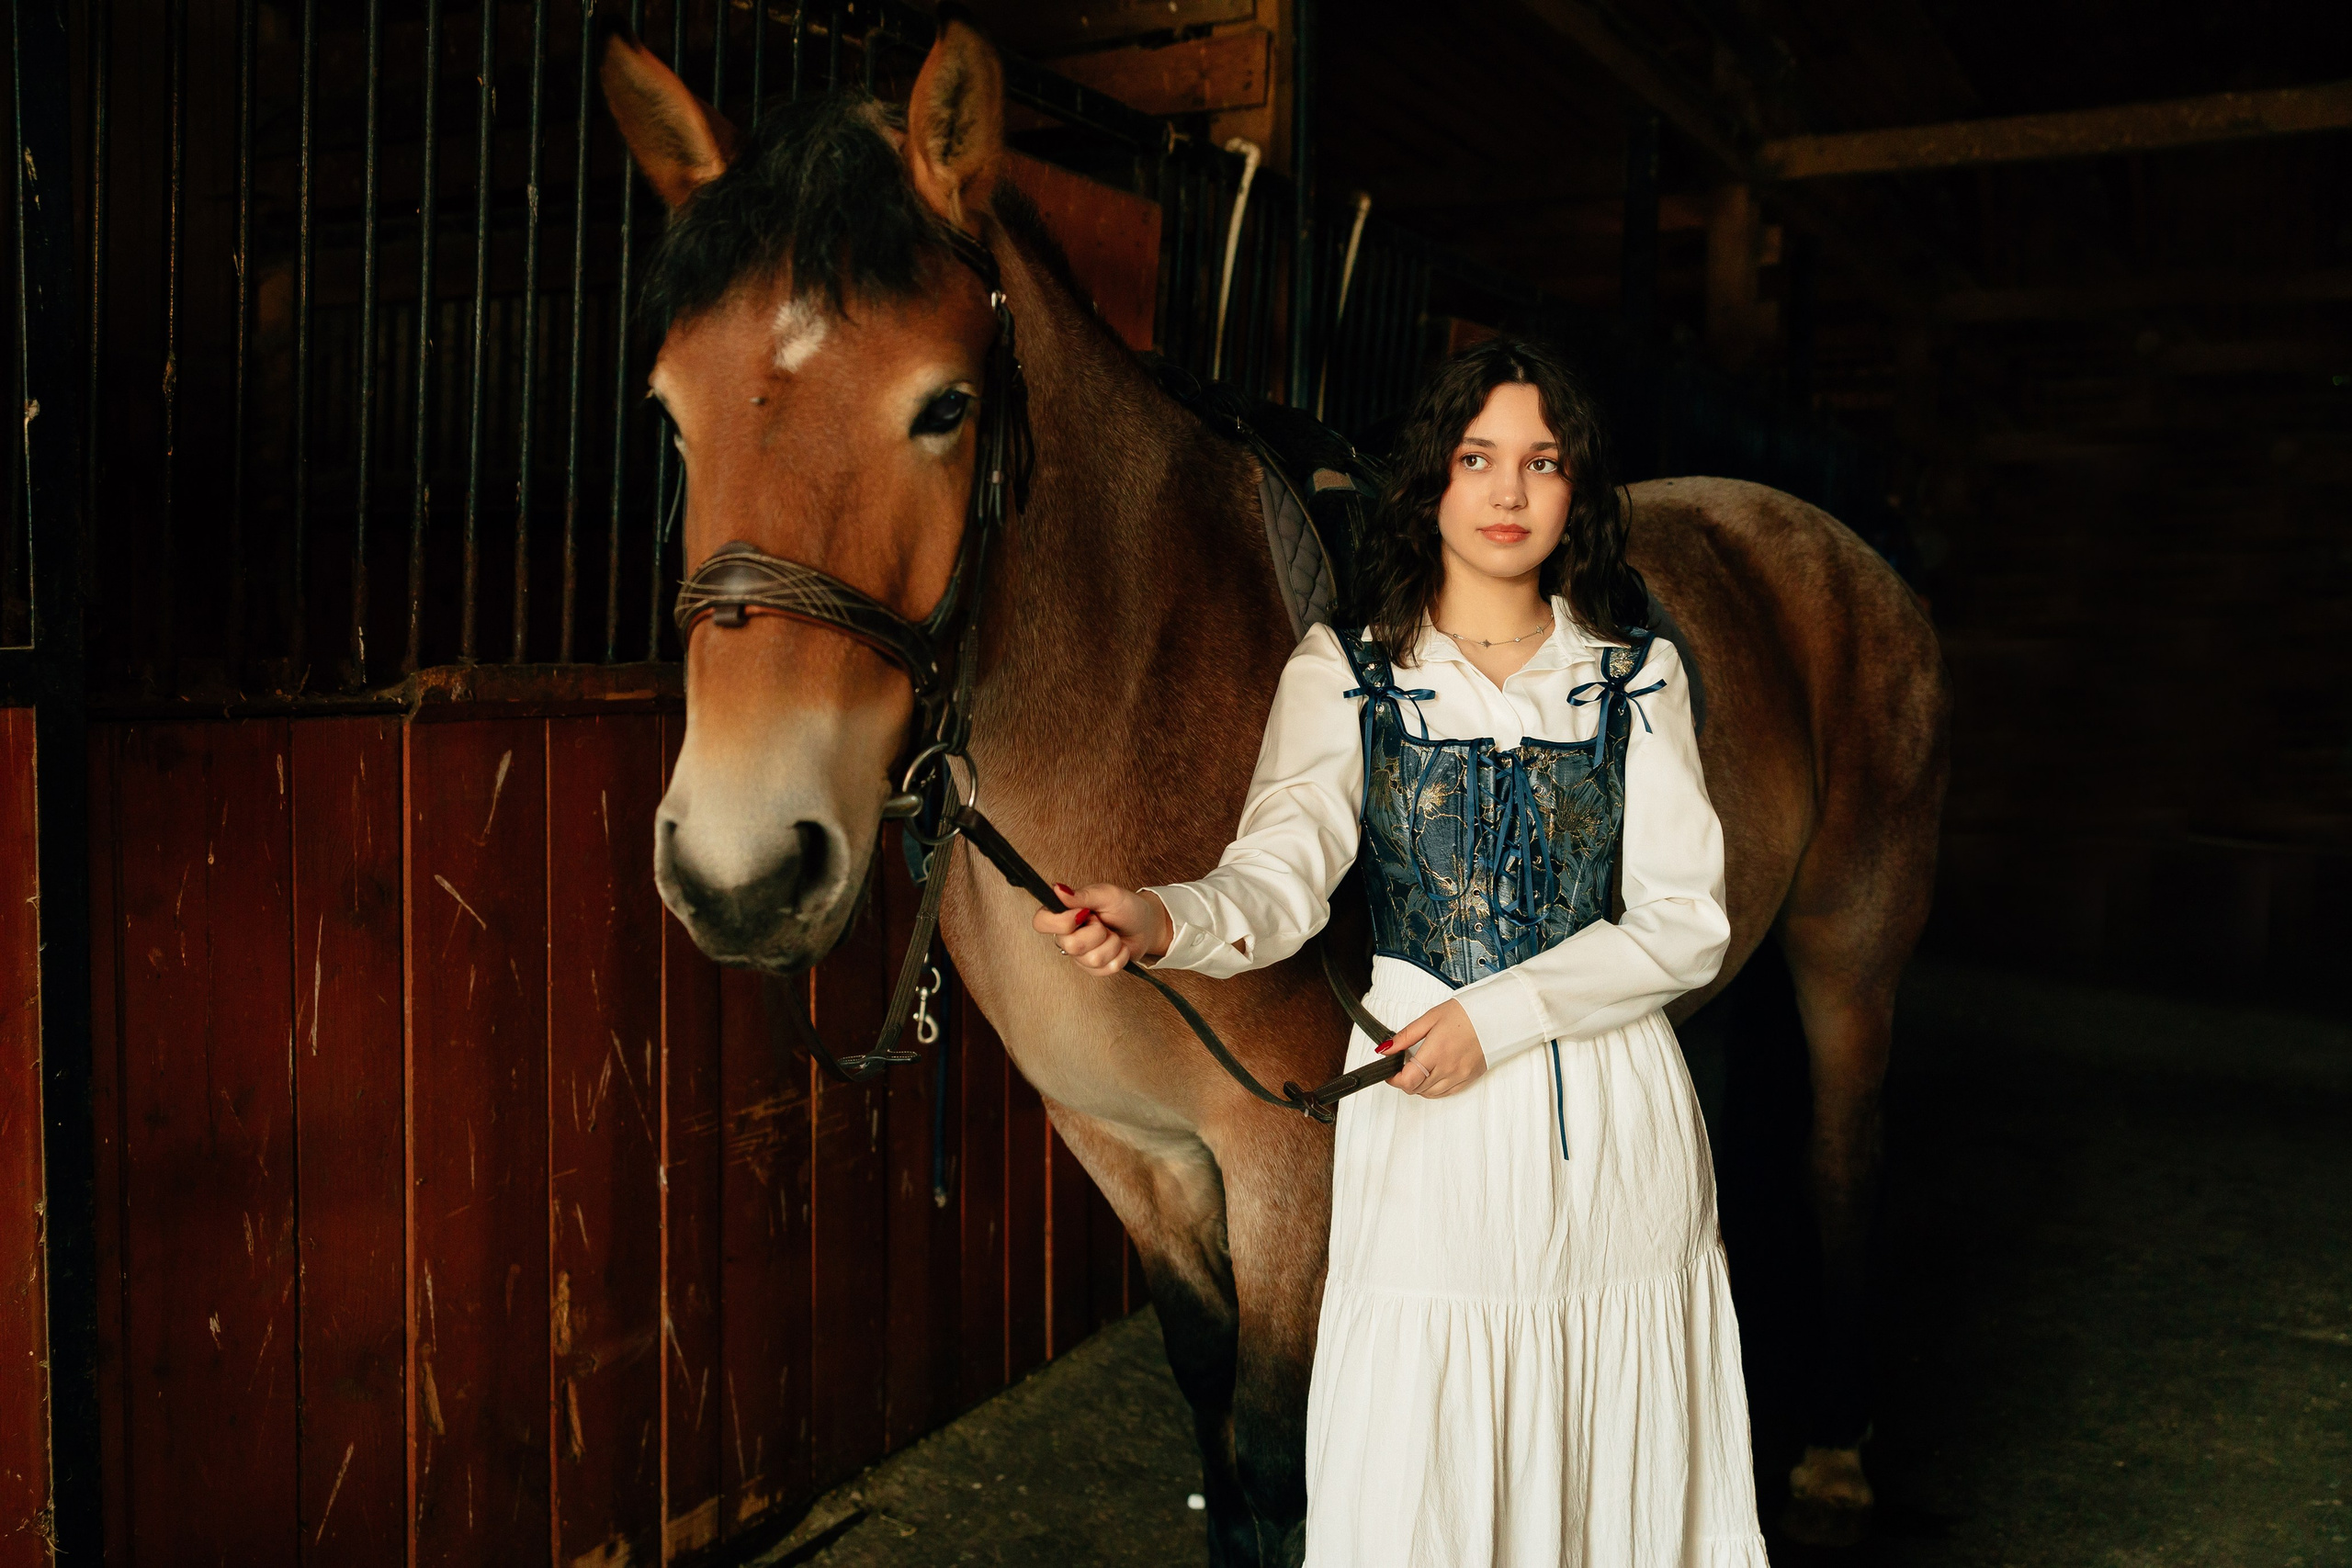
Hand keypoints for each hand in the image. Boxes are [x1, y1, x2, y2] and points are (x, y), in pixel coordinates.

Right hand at [1031, 882, 1173, 976]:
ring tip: (1113, 934)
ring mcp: (1080, 955)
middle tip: (1103, 923)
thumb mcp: (1107, 894)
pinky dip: (1119, 957)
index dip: (1061, 922)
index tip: (1083, 914)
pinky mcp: (1094, 969)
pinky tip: (1119, 947)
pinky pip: (1104, 970)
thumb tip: (1057, 888)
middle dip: (1097, 933)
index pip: (1041, 922)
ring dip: (1112, 944)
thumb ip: (1082, 895)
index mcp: (1063, 913)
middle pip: (1071, 945)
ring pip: (1092, 959)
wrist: (1145, 925)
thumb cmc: (1125, 907)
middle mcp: (1067, 935)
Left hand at [1375, 999, 1485, 1097]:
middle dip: (1404, 1080)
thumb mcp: (1430, 1018)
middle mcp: (1448, 1068)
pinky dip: (1434, 1088)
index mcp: (1436, 1052)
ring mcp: (1460, 1076)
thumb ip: (1406, 1036)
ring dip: (1418, 1085)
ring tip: (1418, 1068)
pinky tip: (1432, 1075)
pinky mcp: (1469, 1078)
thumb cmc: (1465, 1014)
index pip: (1408, 1080)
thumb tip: (1385, 1049)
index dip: (1394, 1079)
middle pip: (1416, 1089)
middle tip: (1403, 1065)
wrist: (1495, 1017)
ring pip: (1430, 1094)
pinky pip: (1446, 1093)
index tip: (1390, 1071)